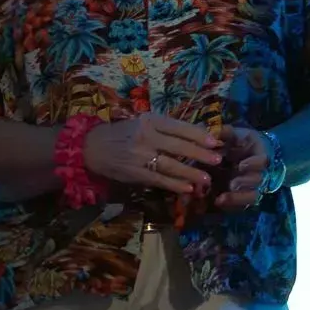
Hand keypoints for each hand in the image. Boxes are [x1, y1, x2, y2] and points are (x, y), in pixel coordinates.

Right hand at [82, 114, 220, 195]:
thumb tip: (199, 135)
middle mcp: (146, 136)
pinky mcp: (134, 173)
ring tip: (206, 179)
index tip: (216, 141)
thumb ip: (166, 128)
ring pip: (171, 165)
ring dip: (191, 173)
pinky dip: (174, 185)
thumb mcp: (143, 123)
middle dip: (201, 154)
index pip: (180, 127)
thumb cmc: (123, 134)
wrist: (91, 148)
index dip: (199, 135)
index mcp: (150, 121)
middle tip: (218, 160)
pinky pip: (158, 180)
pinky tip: (187, 189)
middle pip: (179, 146)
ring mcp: (140, 156)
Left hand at [212, 127, 273, 211]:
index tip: (242, 165)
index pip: (262, 161)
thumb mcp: (234, 134)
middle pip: (257, 181)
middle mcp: (257, 172)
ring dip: (237, 198)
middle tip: (232, 184)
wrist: (248, 156)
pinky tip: (218, 203)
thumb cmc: (241, 143)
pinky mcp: (244, 196)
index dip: (254, 164)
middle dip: (245, 183)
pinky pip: (242, 205)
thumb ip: (222, 132)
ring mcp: (251, 186)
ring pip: (251, 196)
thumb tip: (203, 126)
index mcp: (256, 156)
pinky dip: (231, 205)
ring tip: (221, 199)